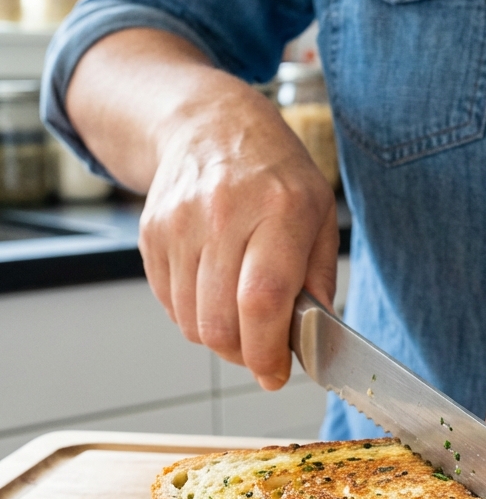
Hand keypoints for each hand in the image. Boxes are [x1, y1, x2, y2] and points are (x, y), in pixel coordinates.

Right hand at [140, 78, 336, 390]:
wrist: (210, 124)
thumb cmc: (275, 173)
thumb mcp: (320, 213)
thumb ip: (320, 277)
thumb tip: (313, 338)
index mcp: (280, 209)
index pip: (263, 300)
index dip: (267, 351)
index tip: (276, 374)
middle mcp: (225, 214)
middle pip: (221, 322)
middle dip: (244, 355)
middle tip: (262, 351)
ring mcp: (181, 223)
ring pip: (191, 322)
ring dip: (218, 337)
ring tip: (240, 315)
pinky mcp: (152, 234)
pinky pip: (169, 304)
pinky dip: (193, 315)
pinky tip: (214, 290)